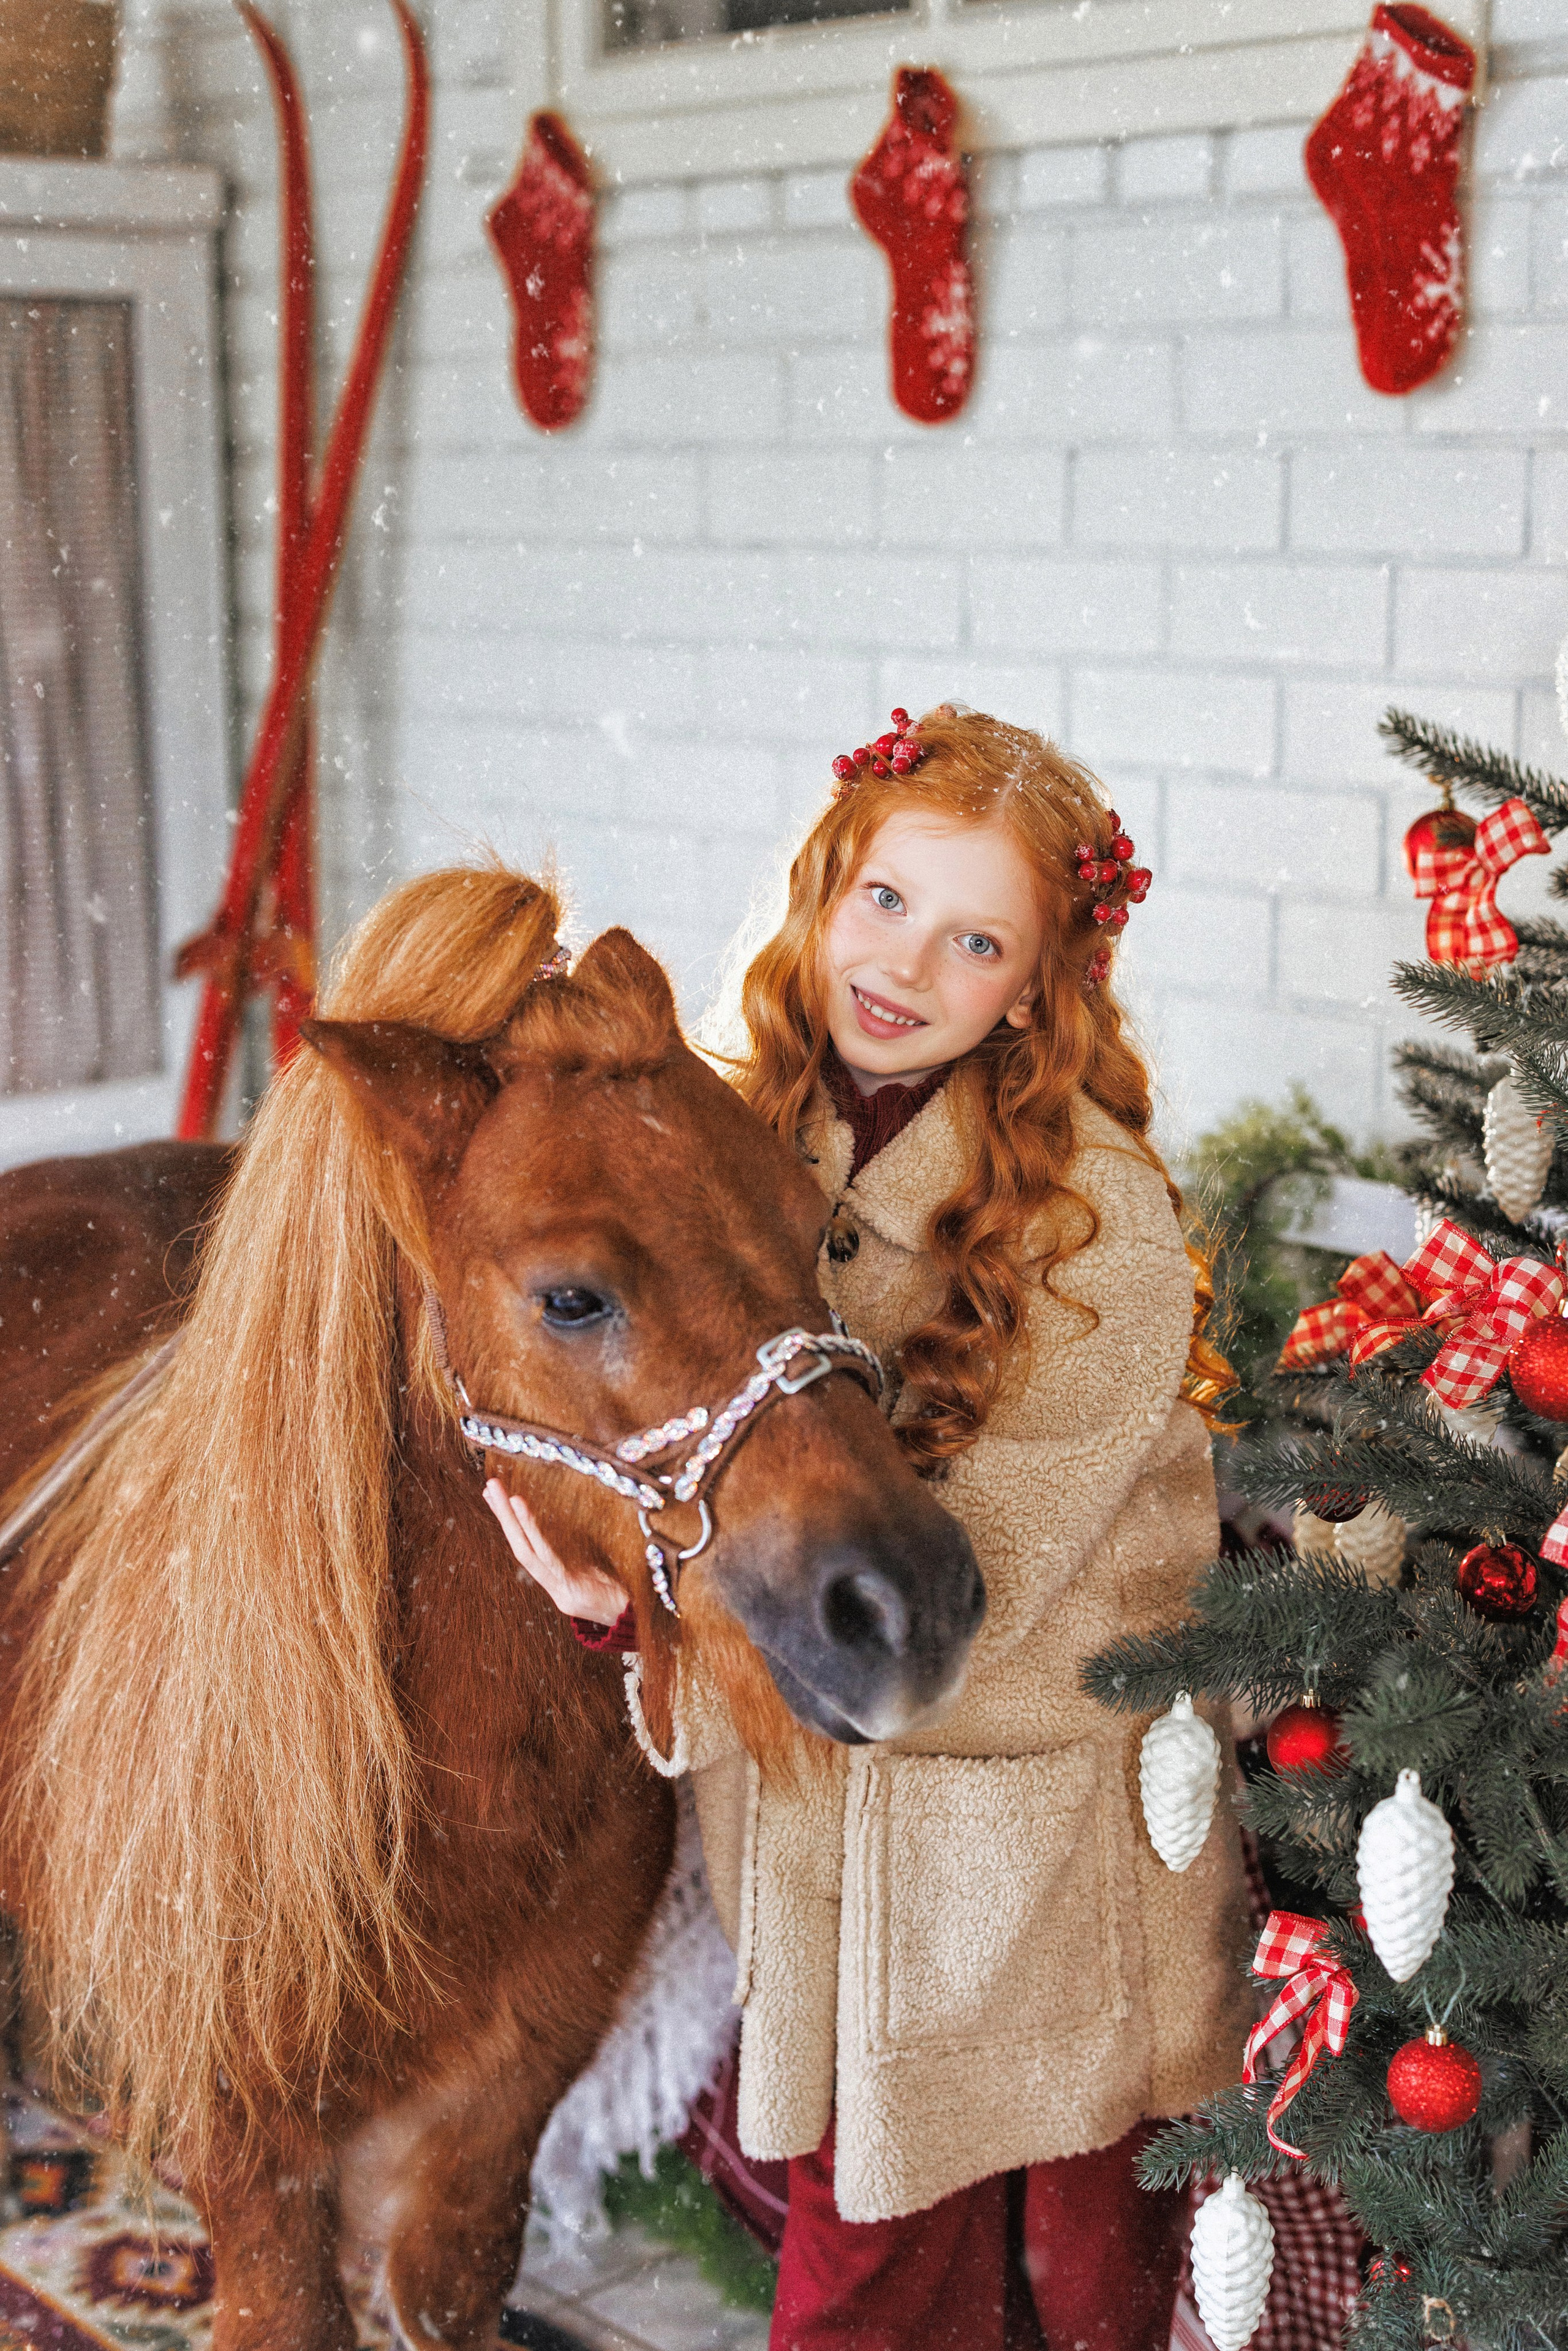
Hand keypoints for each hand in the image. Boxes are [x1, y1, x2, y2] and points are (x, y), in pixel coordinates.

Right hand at [482, 1480, 627, 1625]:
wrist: (637, 1622)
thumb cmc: (623, 1596)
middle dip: (503, 1517)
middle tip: (490, 1486)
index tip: (495, 1498)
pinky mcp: (569, 1591)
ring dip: (512, 1522)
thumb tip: (572, 1530)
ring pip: (527, 1552)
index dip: (510, 1524)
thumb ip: (582, 1557)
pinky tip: (522, 1511)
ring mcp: (559, 1590)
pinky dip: (533, 1533)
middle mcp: (553, 1586)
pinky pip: (547, 1558)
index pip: (527, 1548)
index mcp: (559, 1581)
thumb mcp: (599, 1573)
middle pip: (520, 1547)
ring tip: (503, 1495)